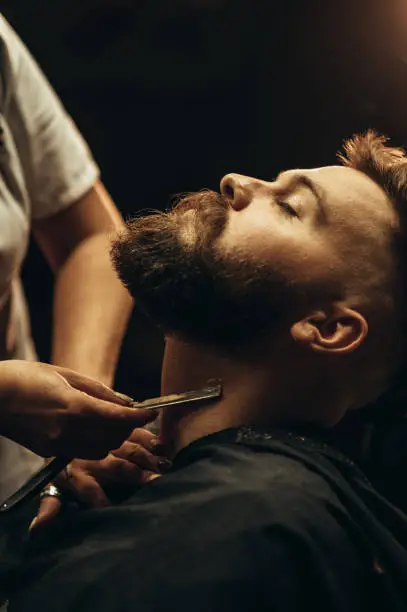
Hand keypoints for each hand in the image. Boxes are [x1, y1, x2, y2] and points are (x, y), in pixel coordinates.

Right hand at [0, 360, 157, 458]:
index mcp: (73, 406)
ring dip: (113, 438)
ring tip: (112, 422)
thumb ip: (98, 390)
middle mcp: (67, 430)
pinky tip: (92, 430)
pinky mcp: (48, 452)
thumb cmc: (26, 376)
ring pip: (101, 451)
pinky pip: (82, 453)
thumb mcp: (65, 373)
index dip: (141, 417)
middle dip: (128, 427)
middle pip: (113, 438)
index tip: (153, 412)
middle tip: (132, 414)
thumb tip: (125, 402)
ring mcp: (56, 444)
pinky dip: (96, 445)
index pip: (118, 418)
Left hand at [30, 427, 169, 529]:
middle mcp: (95, 458)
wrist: (62, 423)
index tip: (118, 510)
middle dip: (136, 476)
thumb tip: (37, 528)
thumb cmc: (64, 464)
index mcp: (79, 475)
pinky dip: (150, 438)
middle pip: (118, 468)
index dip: (104, 502)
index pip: (92, 493)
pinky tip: (162, 446)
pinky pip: (136, 432)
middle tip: (156, 481)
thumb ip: (50, 507)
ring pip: (130, 449)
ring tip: (164, 464)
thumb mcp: (54, 485)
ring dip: (147, 457)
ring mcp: (109, 441)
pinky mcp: (119, 428)